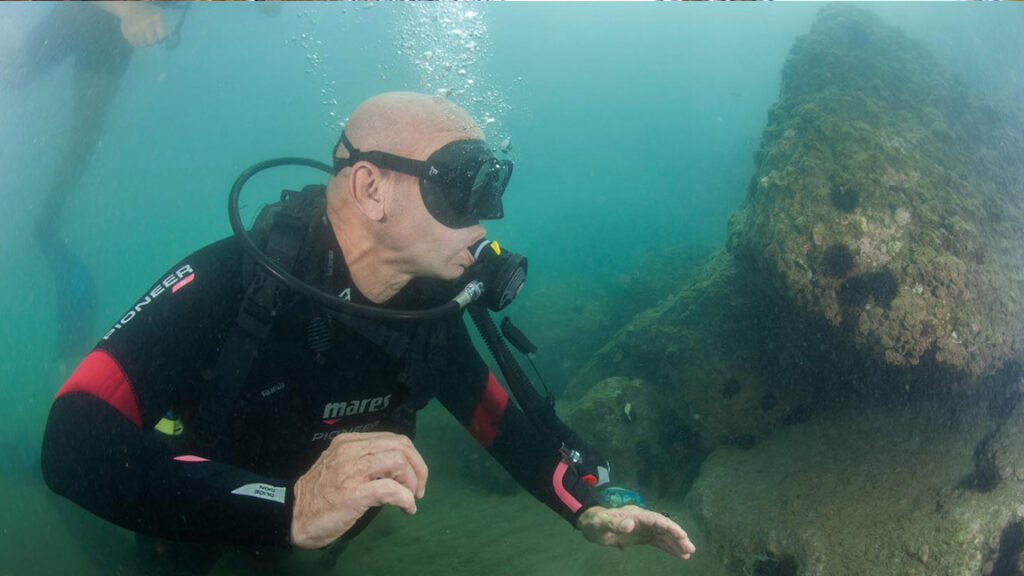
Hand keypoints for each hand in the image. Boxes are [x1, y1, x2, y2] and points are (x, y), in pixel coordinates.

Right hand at [118, 3, 167, 46]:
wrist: (130, 6)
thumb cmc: (149, 12)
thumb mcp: (160, 14)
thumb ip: (167, 26)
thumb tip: (170, 39)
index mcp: (156, 17)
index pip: (162, 36)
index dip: (161, 37)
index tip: (158, 35)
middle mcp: (146, 22)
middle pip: (152, 41)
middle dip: (153, 41)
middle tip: (151, 37)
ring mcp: (136, 27)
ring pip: (143, 44)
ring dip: (145, 43)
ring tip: (144, 38)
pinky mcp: (127, 30)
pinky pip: (134, 43)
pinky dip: (136, 43)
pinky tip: (137, 38)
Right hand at [290, 432, 427, 548]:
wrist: (291, 516)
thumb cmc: (318, 495)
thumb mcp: (341, 467)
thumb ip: (365, 463)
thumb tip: (398, 471)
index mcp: (349, 442)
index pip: (393, 438)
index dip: (412, 457)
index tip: (414, 477)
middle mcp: (351, 450)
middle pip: (401, 446)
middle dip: (419, 467)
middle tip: (419, 488)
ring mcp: (351, 471)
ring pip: (398, 461)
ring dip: (413, 482)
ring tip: (412, 498)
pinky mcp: (353, 493)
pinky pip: (390, 489)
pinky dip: (406, 499)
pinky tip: (407, 508)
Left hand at [578, 505, 695, 559]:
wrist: (593, 526)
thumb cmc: (596, 523)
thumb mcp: (602, 523)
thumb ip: (614, 523)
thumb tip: (629, 524)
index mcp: (636, 515)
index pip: (656, 520)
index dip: (669, 527)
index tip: (682, 535)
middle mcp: (644, 520)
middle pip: (664, 527)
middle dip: (678, 537)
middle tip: (691, 548)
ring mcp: (644, 528)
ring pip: (664, 535)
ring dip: (676, 544)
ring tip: (689, 553)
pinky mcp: (643, 537)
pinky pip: (659, 542)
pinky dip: (669, 548)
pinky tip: (679, 554)